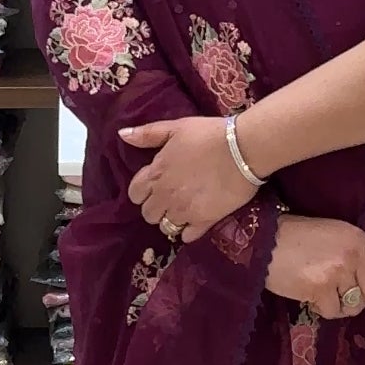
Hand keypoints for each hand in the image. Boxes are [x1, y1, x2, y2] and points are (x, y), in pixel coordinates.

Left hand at [123, 116, 255, 241]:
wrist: (242, 149)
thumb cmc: (208, 134)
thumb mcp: (176, 127)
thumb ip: (148, 134)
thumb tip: (122, 135)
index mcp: (156, 173)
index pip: (134, 194)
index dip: (142, 192)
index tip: (155, 186)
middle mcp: (165, 195)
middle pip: (148, 214)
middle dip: (156, 207)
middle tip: (171, 198)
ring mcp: (184, 211)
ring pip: (166, 227)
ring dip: (172, 220)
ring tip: (184, 210)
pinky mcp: (204, 221)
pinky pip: (187, 236)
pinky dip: (189, 231)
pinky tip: (197, 220)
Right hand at [265, 216, 364, 319]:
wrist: (262, 241)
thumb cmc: (292, 235)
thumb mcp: (330, 232)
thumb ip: (351, 249)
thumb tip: (363, 276)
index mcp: (356, 236)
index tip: (359, 279)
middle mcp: (352, 254)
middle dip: (354, 296)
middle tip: (335, 293)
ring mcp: (338, 272)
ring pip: (353, 305)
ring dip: (339, 306)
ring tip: (323, 297)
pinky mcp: (322, 289)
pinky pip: (332, 311)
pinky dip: (321, 309)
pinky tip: (310, 298)